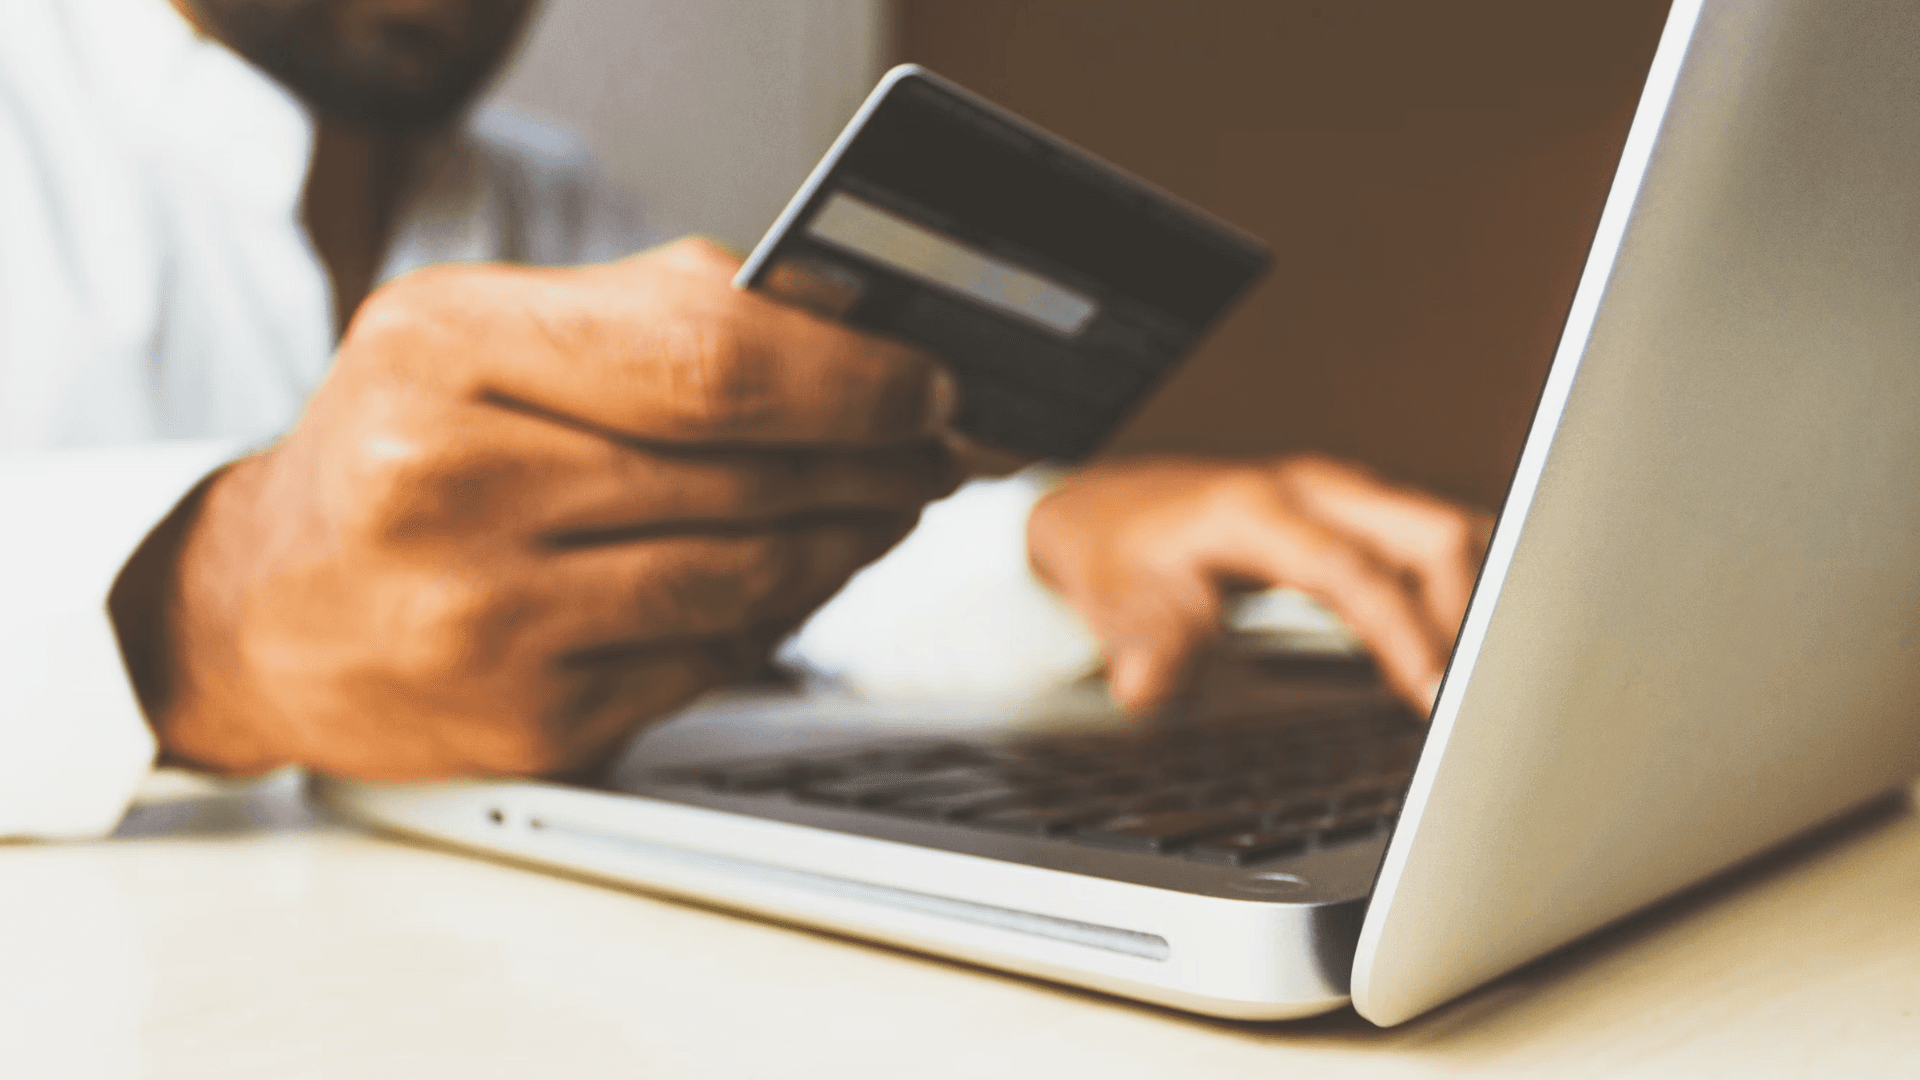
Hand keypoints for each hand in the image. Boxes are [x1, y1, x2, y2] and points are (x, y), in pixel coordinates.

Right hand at [114, 239, 959, 778]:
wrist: (262, 612)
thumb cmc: (392, 452)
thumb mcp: (478, 333)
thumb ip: (650, 314)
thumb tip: (844, 327)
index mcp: (444, 351)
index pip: (709, 359)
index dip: (852, 376)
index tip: (926, 381)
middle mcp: (449, 487)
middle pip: (745, 472)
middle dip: (876, 460)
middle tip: (935, 448)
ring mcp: (486, 621)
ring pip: (747, 578)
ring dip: (848, 541)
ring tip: (885, 507)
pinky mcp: (529, 722)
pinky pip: (712, 660)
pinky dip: (778, 616)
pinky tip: (798, 578)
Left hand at [1026, 455, 1491, 713]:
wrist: (1104, 509)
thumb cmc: (1115, 553)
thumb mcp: (1112, 600)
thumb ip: (1143, 642)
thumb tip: (1143, 686)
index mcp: (1257, 509)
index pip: (1355, 571)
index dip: (1402, 634)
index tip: (1434, 696)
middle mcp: (1311, 489)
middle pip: (1431, 532)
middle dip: (1471, 613)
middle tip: (1483, 698)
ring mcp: (1340, 495)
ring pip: (1444, 530)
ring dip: (1477, 598)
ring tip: (1490, 680)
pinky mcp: (1354, 512)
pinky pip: (1431, 541)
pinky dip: (1461, 589)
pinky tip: (1465, 647)